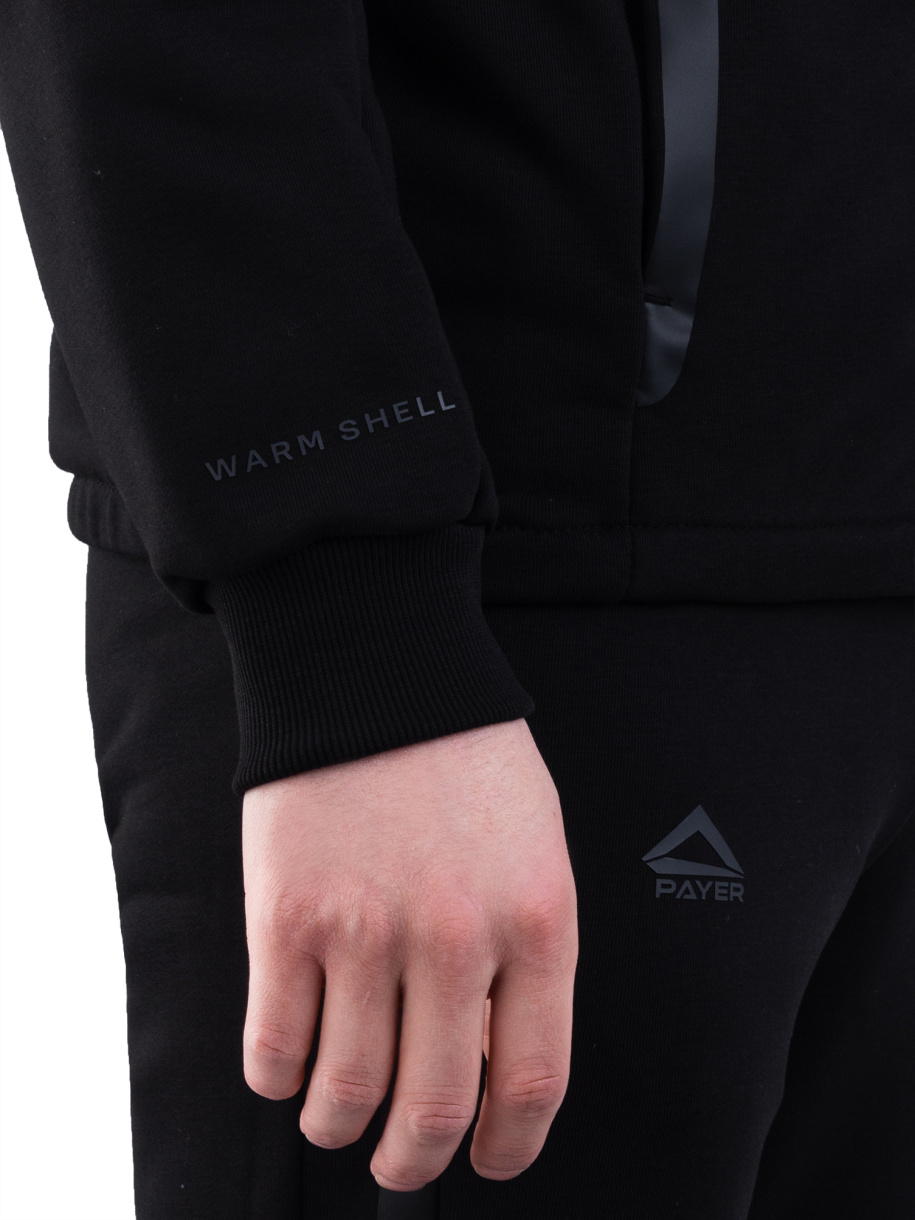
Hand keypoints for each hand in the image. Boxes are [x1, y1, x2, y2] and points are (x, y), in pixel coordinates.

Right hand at [241, 717, 577, 1190]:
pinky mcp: (286, 918)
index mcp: (536, 920)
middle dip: (413, 1162)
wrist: (375, 671)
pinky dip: (278, 1079)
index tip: (488, 1159)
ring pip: (346, 1094)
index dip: (508, 1147)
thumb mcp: (535, 846)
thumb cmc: (464, 758)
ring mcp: (365, 931)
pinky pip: (273, 1046)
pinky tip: (288, 1068)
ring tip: (338, 1118)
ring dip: (338, 1128)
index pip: (532, 1083)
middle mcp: (455, 938)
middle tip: (400, 1164)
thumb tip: (488, 1058)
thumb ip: (525, 951)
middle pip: (433, 1109)